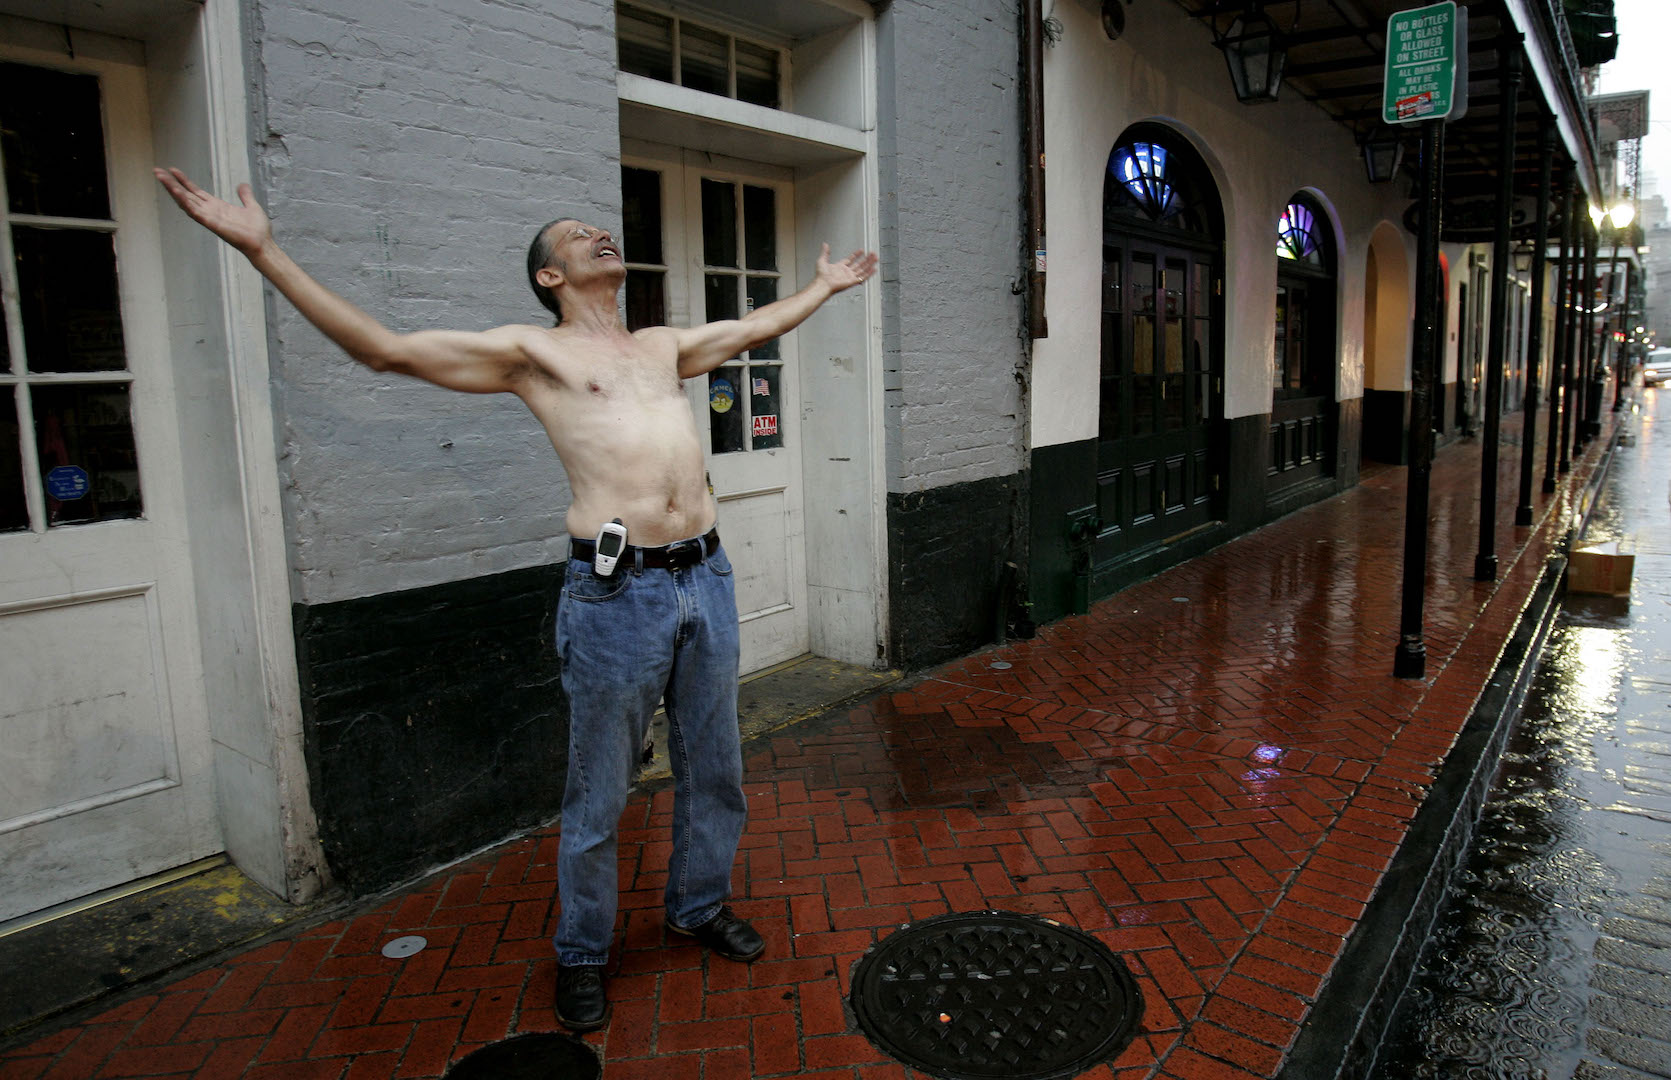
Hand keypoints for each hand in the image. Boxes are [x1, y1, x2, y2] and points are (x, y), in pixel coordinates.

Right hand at [153, 167, 271, 257]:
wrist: (263, 243)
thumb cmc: (257, 230)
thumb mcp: (251, 206)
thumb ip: (245, 196)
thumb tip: (242, 185)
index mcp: (217, 206)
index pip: (195, 191)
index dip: (184, 181)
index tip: (172, 170)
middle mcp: (210, 211)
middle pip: (186, 194)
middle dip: (171, 183)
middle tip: (157, 171)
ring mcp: (209, 217)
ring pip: (186, 201)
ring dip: (173, 189)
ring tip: (161, 177)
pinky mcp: (212, 224)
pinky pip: (195, 212)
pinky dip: (185, 202)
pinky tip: (176, 192)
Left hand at [815, 243, 878, 293]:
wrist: (823, 284)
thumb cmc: (821, 275)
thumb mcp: (822, 260)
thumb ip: (825, 252)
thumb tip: (825, 244)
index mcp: (840, 267)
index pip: (851, 260)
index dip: (856, 255)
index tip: (862, 251)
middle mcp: (846, 272)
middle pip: (859, 264)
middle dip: (866, 259)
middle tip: (872, 253)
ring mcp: (850, 277)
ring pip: (863, 269)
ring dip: (869, 264)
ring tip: (875, 258)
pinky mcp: (853, 282)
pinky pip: (863, 277)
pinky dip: (869, 273)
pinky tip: (874, 269)